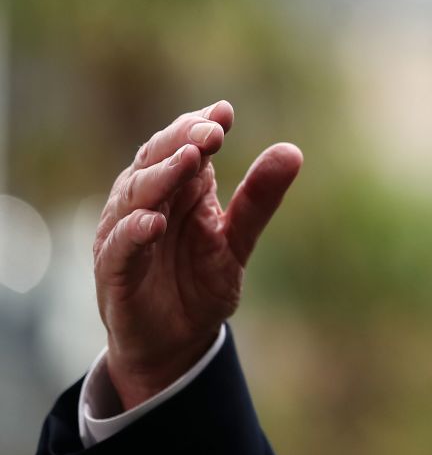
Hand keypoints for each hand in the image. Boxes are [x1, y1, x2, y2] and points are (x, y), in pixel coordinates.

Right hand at [93, 100, 302, 409]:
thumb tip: (293, 151)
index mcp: (179, 190)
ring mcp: (126, 235)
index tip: (225, 111)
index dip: (200, 125)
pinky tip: (153, 221)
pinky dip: (134, 232)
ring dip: (163, 176)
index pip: (184, 145)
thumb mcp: (238, 239)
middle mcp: (148, 203)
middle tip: (213, 129)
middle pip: (157, 160)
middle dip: (184, 141)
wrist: (176, 343)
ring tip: (191, 159)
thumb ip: (259, 200)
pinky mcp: (115, 272)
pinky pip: (121, 247)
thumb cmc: (199, 283)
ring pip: (137, 195)